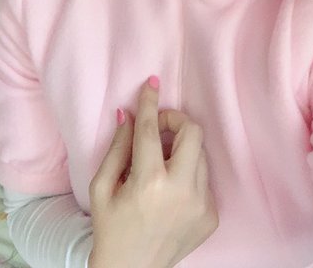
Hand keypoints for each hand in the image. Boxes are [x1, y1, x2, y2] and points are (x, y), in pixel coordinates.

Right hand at [88, 78, 218, 267]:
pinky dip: (187, 174)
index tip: (152, 83)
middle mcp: (181, 191)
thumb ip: (116, 147)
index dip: (151, 102)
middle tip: (159, 127)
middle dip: (176, 121)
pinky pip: (203, 178)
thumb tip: (127, 114)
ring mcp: (201, 205)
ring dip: (181, 148)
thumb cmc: (111, 228)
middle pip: (193, 132)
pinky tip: (169, 190)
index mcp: (149, 183)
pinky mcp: (211, 216)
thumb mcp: (101, 187)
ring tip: (160, 162)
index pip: (152, 130)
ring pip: (200, 153)